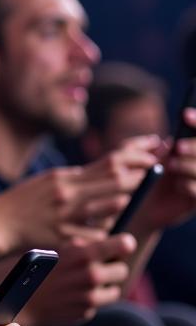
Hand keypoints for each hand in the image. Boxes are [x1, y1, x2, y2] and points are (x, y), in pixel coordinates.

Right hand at [0, 137, 159, 247]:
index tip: (147, 160)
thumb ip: (70, 178)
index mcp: (62, 177)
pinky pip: (96, 235)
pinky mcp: (63, 236)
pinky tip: (102, 234)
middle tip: (147, 179)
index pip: (106, 164)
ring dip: (121, 205)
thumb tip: (96, 174)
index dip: (132, 162)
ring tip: (124, 204)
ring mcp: (66, 215)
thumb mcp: (44, 181)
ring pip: (110, 207)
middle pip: (115, 182)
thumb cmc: (20, 202)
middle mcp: (67, 193)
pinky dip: (103, 233)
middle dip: (137, 180)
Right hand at [18, 233, 134, 325]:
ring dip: (104, 287)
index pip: (124, 244)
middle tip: (98, 268)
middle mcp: (91, 275)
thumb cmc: (32, 272)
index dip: (123, 245)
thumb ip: (78, 248)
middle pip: (122, 270)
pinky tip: (71, 296)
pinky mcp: (86, 312)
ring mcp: (90, 296)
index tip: (121, 245)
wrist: (18, 301)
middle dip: (112, 269)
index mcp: (83, 253)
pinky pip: (97, 304)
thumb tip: (99, 244)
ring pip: (114, 290)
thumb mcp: (54, 250)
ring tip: (85, 283)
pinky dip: (89, 300)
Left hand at [132, 114, 195, 232]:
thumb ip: (148, 149)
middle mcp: (194, 163)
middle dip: (194, 146)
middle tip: (178, 149)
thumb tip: (166, 142)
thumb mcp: (136, 160)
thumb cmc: (137, 181)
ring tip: (171, 168)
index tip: (184, 115)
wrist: (139, 209)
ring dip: (188, 165)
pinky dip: (188, 185)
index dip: (195, 121)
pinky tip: (178, 187)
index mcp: (187, 151)